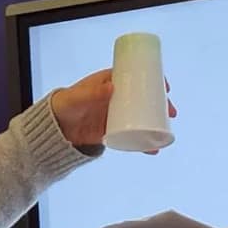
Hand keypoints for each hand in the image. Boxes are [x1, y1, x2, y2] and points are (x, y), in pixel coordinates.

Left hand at [51, 70, 176, 149]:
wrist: (57, 128)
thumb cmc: (67, 104)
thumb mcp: (80, 96)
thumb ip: (93, 92)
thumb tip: (112, 88)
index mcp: (111, 82)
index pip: (137, 78)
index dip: (154, 81)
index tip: (166, 87)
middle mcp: (117, 98)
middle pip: (144, 99)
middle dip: (160, 105)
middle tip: (171, 113)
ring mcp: (117, 116)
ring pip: (141, 118)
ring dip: (155, 125)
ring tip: (165, 134)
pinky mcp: (114, 132)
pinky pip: (132, 137)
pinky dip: (142, 143)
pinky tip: (153, 149)